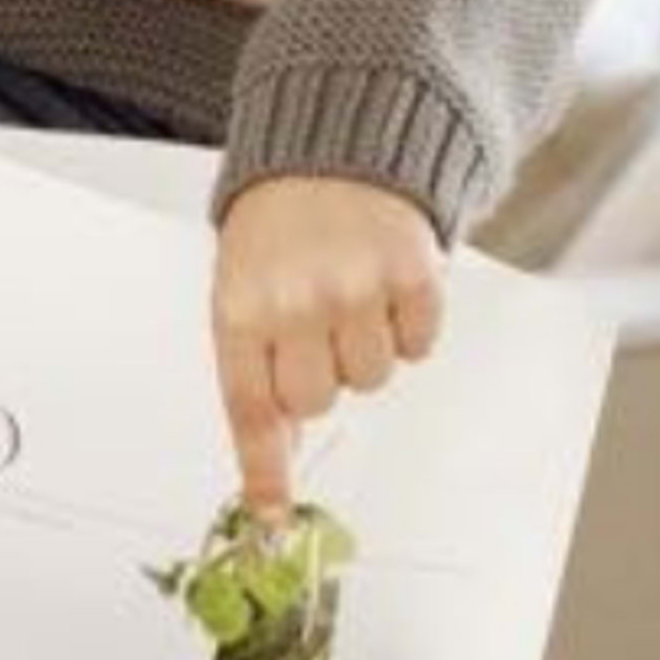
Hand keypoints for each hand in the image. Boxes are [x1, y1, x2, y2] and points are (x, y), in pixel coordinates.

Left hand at [211, 174, 445, 520]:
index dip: (264, 469)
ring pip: (371, 379)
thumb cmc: (280, 224)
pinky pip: (417, 347)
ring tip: (349, 294)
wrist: (335, 143)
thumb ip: (257, 364)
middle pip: (317, 403)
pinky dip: (406, 326)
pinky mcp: (413, 274)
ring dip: (364, 349)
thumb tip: (280, 451)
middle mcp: (298, 301)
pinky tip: (384, 284)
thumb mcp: (243, 285)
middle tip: (315, 326)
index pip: (251, 408)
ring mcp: (357, 287)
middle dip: (318, 378)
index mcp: (242, 306)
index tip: (269, 516)